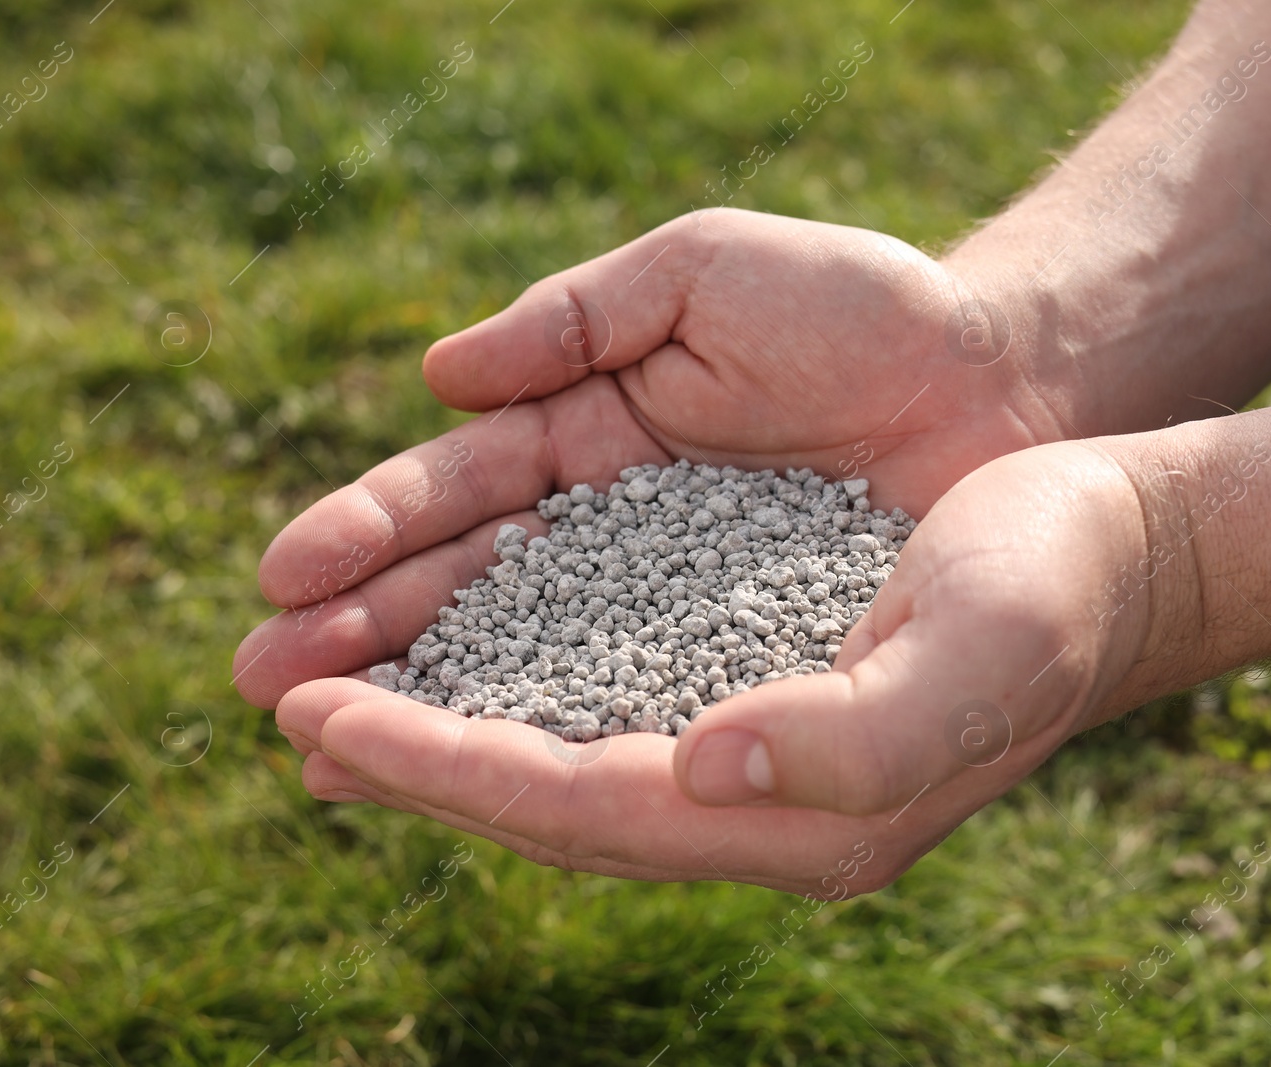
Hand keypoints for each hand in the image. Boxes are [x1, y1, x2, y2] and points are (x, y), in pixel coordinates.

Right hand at [235, 207, 1063, 708]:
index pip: (463, 499)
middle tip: (264, 685)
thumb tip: (437, 378)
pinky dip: (556, 743)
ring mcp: (677, 611)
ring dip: (432, 706)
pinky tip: (476, 786)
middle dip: (370, 640)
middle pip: (474, 598)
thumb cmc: (865, 310)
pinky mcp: (747, 668)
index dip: (374, 537)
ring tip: (326, 752)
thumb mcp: (707, 276)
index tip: (283, 577)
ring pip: (538, 667)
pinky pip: (638, 712)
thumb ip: (576, 319)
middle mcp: (619, 540)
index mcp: (592, 441)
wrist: (1006, 379)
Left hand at [271, 443, 1154, 892]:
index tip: (327, 726)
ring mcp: (747, 746)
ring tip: (334, 695)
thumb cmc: (1052, 589)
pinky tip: (459, 652)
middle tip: (286, 716)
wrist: (1104, 541)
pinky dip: (512, 680)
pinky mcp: (743, 680)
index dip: (449, 772)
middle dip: (413, 761)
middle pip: (546, 799)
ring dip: (444, 725)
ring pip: (559, 751)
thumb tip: (699, 768)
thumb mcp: (977, 657)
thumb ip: (850, 739)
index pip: (582, 808)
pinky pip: (600, 696)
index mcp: (800, 816)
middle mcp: (757, 798)